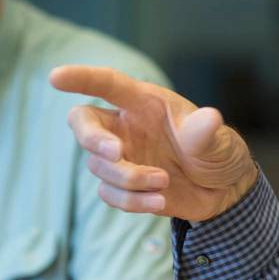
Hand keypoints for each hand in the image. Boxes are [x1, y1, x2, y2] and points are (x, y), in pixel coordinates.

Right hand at [50, 65, 257, 221]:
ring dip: (129, 179)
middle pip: (84, 123)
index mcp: (145, 103)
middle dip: (93, 139)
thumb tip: (209, 119)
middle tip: (116, 153)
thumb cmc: (218, 153)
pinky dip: (132, 201)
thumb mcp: (219, 141)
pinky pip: (110, 194)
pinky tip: (160, 201)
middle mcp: (126, 126)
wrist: (223, 191)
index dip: (81, 79)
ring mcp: (122, 156)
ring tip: (165, 182)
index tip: (55, 78)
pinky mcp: (123, 185)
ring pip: (99, 166)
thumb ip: (206, 132)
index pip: (108, 84)